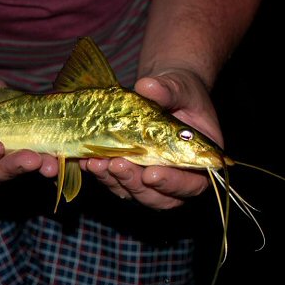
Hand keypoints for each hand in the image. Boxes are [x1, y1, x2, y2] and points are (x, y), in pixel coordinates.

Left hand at [81, 68, 221, 209]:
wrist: (164, 93)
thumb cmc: (181, 92)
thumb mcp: (179, 87)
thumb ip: (168, 90)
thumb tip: (147, 86)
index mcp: (198, 161)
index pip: (191, 184)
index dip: (171, 184)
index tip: (150, 174)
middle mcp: (176, 176)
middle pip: (157, 197)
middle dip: (134, 183)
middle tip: (116, 165)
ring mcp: (150, 178)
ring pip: (132, 192)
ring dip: (113, 180)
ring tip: (95, 162)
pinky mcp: (129, 173)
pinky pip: (115, 180)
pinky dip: (101, 173)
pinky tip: (87, 159)